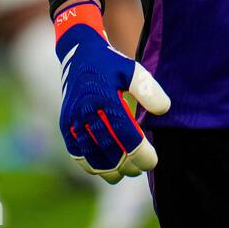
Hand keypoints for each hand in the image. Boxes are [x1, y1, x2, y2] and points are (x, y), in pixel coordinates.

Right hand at [53, 0, 169, 183]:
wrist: (79, 55)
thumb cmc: (111, 65)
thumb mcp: (133, 70)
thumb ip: (148, 90)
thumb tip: (163, 110)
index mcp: (103, 97)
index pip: (124, 133)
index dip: (139, 152)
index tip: (152, 161)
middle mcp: (84, 111)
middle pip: (108, 149)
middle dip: (127, 164)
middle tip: (141, 168)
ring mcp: (72, 120)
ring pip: (91, 156)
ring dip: (109, 169)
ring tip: (125, 172)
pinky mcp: (65, 126)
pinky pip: (76, 153)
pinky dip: (90, 165)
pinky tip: (106, 168)